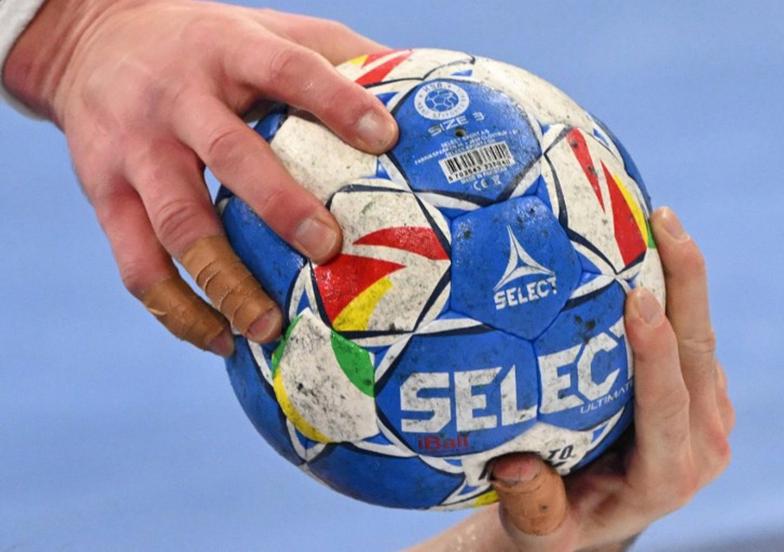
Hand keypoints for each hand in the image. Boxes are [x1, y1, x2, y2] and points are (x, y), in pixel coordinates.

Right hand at [3, 0, 396, 354]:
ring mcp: (136, 151)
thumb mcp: (259, 27)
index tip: (385, 139)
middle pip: (231, 157)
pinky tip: (219, 338)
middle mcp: (178, 100)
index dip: (337, 102)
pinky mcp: (104, 195)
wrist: (89, 44)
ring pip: (179, 225)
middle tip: (328, 250)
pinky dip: (177, 311)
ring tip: (270, 328)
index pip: (288, 70)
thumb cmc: (201, 44)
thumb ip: (327, 51)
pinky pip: (138, 265)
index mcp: (228, 51)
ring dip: (226, 283)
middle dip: (280, 207)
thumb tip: (410, 83)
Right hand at [412, 207, 733, 551]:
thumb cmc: (556, 523)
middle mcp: (698, 447)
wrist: (591, 521)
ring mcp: (707, 419)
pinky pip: (692, 340)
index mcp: (665, 478)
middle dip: (685, 285)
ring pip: (701, 339)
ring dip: (685, 278)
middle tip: (662, 223)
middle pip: (698, 355)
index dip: (654, 352)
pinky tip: (647, 251)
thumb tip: (512, 464)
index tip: (636, 296)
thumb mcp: (537, 532)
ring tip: (660, 220)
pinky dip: (676, 293)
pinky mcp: (701, 397)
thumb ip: (530, 506)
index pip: (665, 407)